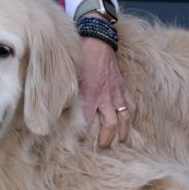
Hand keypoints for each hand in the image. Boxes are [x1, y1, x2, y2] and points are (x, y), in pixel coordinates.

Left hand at [77, 23, 134, 147]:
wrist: (97, 41)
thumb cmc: (79, 58)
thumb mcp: (69, 76)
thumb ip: (66, 93)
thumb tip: (56, 107)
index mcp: (89, 94)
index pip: (87, 121)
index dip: (83, 135)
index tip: (78, 144)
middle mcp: (105, 97)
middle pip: (110, 125)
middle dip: (107, 139)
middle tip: (102, 148)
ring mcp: (117, 93)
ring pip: (125, 119)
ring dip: (122, 133)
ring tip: (118, 141)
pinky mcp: (124, 88)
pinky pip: (132, 106)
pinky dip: (132, 117)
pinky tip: (129, 123)